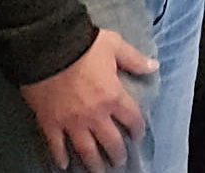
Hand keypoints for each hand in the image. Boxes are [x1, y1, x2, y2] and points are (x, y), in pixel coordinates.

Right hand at [20, 29, 156, 171]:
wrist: (49, 48)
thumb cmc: (85, 45)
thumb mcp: (116, 46)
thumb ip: (134, 60)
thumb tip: (154, 66)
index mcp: (113, 96)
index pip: (131, 118)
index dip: (137, 128)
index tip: (138, 135)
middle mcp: (94, 114)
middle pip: (110, 140)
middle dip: (116, 152)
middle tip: (119, 161)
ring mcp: (71, 122)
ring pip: (85, 149)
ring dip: (93, 162)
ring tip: (98, 170)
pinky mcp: (50, 123)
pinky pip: (56, 146)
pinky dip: (60, 157)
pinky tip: (64, 166)